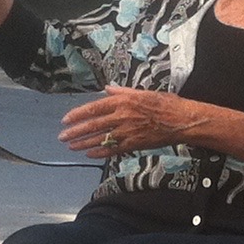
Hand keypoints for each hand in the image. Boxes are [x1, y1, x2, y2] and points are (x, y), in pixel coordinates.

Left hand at [60, 85, 195, 157]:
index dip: (78, 115)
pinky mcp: (133, 144)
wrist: (181, 120)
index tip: (66, 120)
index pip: (94, 108)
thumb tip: (108, 89)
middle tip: (62, 136)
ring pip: (100, 139)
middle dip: (75, 131)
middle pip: (93, 125)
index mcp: (122, 101)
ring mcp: (127, 132)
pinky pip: (113, 150)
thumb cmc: (165, 104)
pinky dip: (100, 152)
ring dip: (83, 143)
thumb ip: (122, 92)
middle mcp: (122, 116)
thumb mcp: (142, 92)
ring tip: (71, 146)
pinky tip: (89, 154)